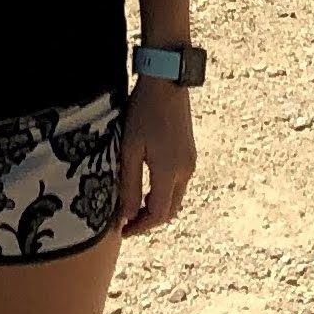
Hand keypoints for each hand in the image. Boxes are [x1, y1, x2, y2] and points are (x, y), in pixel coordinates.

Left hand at [119, 75, 199, 235]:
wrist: (167, 82)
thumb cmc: (143, 112)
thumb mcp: (129, 149)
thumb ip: (130, 185)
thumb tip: (128, 216)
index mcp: (169, 172)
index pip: (158, 215)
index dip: (141, 227)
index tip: (123, 231)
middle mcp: (185, 171)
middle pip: (170, 210)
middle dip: (149, 220)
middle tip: (127, 222)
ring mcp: (190, 162)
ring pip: (175, 197)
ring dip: (157, 206)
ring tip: (133, 206)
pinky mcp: (189, 153)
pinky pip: (178, 183)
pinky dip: (163, 192)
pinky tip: (146, 186)